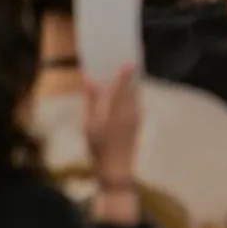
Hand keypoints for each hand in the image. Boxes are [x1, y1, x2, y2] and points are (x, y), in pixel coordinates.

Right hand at [83, 64, 139, 186]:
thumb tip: (87, 79)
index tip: (127, 61)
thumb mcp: (88, 123)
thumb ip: (90, 100)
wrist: (116, 167)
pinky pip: (136, 101)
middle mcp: (130, 111)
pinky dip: (131, 93)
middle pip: (132, 87)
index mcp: (116, 111)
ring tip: (122, 70)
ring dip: (131, 82)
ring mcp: (137, 116)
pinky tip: (122, 90)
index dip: (125, 73)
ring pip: (136, 93)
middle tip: (123, 60)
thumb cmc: (98, 146)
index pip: (122, 86)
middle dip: (129, 74)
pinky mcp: (139, 120)